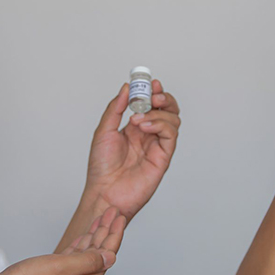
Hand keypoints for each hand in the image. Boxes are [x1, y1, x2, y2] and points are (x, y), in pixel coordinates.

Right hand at [0, 208, 126, 274]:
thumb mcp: (61, 269)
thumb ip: (88, 262)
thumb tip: (110, 257)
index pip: (106, 256)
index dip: (114, 235)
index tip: (120, 216)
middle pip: (98, 256)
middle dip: (106, 233)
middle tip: (112, 211)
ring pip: (85, 257)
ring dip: (93, 238)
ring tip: (101, 219)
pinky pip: (71, 262)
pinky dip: (78, 248)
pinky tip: (82, 239)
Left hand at [83, 79, 180, 221]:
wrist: (104, 191)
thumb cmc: (101, 167)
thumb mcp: (103, 131)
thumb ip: (115, 108)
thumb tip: (125, 88)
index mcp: (135, 127)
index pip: (151, 104)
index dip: (152, 91)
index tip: (148, 82)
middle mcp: (148, 134)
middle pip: (168, 109)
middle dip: (163, 97)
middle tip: (153, 95)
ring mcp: (157, 145)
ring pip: (173, 119)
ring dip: (159, 113)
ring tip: (139, 118)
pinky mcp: (163, 157)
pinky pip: (171, 135)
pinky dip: (161, 125)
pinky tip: (145, 127)